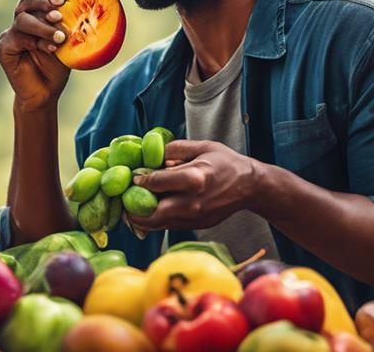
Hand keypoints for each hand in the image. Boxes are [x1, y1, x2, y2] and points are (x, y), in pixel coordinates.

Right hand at [0, 0, 70, 111]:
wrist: (45, 93)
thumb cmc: (57, 67)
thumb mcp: (68, 43)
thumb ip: (69, 26)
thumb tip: (81, 10)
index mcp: (37, 16)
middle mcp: (22, 21)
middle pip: (26, 2)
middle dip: (43, 4)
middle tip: (58, 13)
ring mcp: (11, 34)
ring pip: (22, 20)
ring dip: (43, 27)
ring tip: (60, 37)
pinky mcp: (3, 48)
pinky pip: (16, 38)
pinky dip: (32, 41)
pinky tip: (48, 49)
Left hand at [128, 140, 260, 231]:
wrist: (250, 187)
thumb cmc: (226, 163)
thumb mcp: (202, 147)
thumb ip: (175, 149)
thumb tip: (152, 156)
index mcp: (194, 178)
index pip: (155, 182)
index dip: (139, 179)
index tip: (133, 176)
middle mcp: (192, 201)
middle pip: (152, 212)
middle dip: (133, 208)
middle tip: (123, 200)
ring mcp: (195, 217)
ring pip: (158, 224)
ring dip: (140, 218)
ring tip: (130, 209)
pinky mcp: (196, 226)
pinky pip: (168, 227)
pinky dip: (155, 221)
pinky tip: (148, 212)